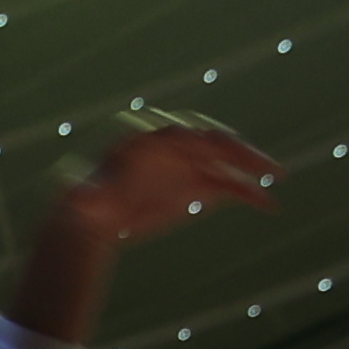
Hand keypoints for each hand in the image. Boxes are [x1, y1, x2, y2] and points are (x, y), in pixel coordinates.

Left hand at [10, 117, 275, 341]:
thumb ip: (80, 196)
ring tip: (277, 179)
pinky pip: (229, 185)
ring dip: (251, 169)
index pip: (176, 132)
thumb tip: (71, 197)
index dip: (196, 138)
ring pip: (226, 162)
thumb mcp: (81, 201)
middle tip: (263, 163)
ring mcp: (188, 164)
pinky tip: (268, 207)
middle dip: (237, 149)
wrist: (99, 217)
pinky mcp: (198, 184)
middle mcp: (172, 146)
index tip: (216, 146)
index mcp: (144, 139)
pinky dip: (248, 194)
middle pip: (210, 140)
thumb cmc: (87, 205)